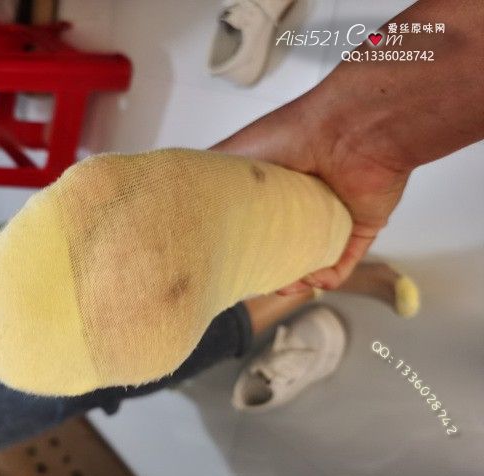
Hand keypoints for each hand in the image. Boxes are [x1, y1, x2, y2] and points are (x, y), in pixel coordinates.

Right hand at [213, 96, 411, 292]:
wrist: (348, 129)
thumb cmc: (292, 134)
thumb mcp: (235, 154)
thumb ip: (209, 177)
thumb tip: (180, 199)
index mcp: (274, 190)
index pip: (255, 227)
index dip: (242, 249)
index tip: (231, 264)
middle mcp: (301, 204)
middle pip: (281, 249)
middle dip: (270, 270)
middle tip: (259, 279)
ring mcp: (331, 218)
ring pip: (311, 262)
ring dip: (298, 279)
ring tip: (288, 283)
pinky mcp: (359, 228)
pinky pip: (344, 263)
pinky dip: (329, 277)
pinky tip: (315, 279)